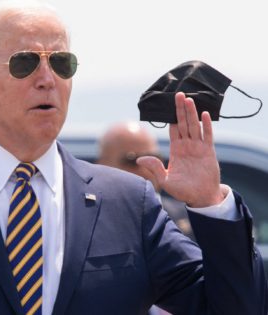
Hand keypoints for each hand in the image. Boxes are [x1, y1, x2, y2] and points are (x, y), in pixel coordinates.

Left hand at [137, 92, 224, 206]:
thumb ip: (154, 167)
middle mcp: (187, 146)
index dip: (171, 117)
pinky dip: (206, 125)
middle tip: (178, 94)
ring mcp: (198, 148)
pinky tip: (204, 114)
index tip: (168, 105)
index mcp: (176, 150)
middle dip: (180, 110)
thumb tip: (139, 159)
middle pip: (183, 123)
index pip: (172, 130)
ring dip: (192, 113)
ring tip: (189, 99)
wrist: (200, 198)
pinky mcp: (209, 152)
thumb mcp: (165, 180)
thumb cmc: (183, 191)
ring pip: (194, 126)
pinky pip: (207, 136)